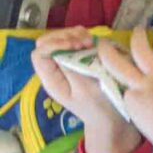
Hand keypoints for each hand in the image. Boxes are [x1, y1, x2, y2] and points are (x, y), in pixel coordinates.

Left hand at [31, 28, 139, 152]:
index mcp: (52, 79)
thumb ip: (72, 68)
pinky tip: (93, 42)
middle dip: (66, 36)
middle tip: (86, 41)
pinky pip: (75, 42)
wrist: (112, 117)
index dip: (55, 44)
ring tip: (91, 41)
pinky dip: (83, 37)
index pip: (40, 53)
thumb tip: (65, 48)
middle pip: (47, 42)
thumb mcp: (86, 89)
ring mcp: (67, 64)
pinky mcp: (79, 60)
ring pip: (60, 39)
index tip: (76, 45)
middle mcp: (55, 70)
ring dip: (75, 35)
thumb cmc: (100, 106)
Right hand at [99, 29, 152, 152]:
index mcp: (129, 101)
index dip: (112, 75)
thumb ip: (139, 106)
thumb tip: (141, 98)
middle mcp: (140, 84)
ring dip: (138, 37)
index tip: (107, 67)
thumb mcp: (143, 121)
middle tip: (105, 43)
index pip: (117, 83)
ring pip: (142, 49)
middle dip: (108, 51)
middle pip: (117, 63)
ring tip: (137, 30)